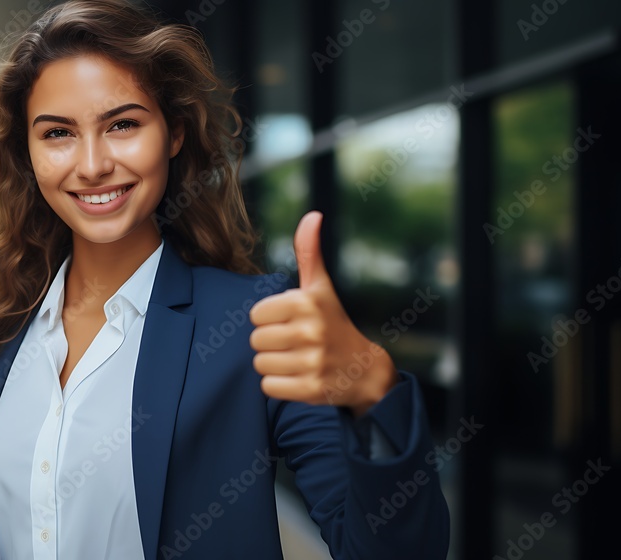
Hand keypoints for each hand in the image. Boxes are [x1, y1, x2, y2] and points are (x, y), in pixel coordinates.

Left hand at [248, 211, 396, 416]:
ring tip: (296, 360)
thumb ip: (309, 253)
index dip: (269, 320)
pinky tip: (298, 377)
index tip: (289, 322)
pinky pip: (268, 387)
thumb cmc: (333, 323)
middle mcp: (310, 330)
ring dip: (273, 365)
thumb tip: (313, 215)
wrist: (365, 370)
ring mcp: (312, 361)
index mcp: (307, 302)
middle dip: (270, 343)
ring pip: (260, 365)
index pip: (256, 314)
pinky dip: (278, 386)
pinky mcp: (311, 389)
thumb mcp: (322, 288)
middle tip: (293, 344)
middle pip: (256, 340)